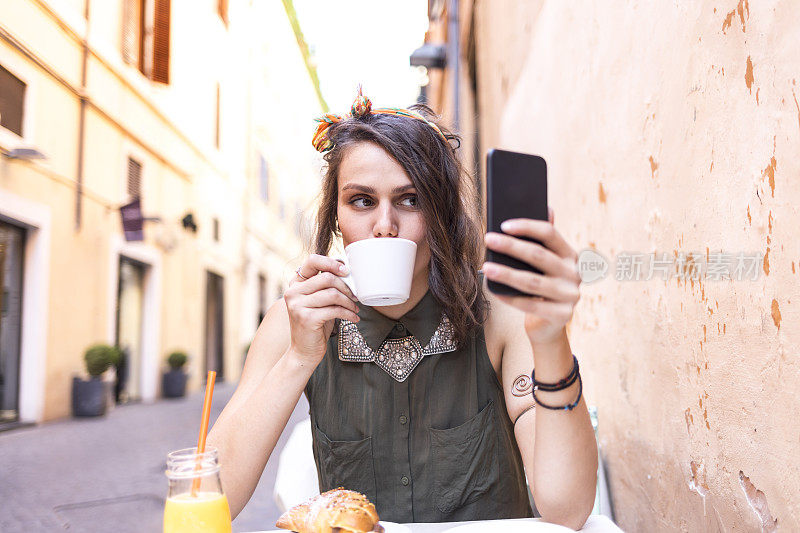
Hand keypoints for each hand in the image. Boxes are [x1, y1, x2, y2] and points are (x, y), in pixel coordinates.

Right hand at [284, 255, 359, 364]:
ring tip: (354, 309)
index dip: (331, 262)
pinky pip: (335, 310)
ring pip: (332, 294)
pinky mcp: (306, 318)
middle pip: (327, 277)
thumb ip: (325, 286)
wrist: (304, 352)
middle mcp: (293, 292)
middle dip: (346, 287)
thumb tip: (347, 271)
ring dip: (349, 302)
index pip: (312, 261)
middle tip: (355, 296)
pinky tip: (354, 318)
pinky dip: (348, 314)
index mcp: (295, 284)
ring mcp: (297, 305)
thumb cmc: (315, 324)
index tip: (346, 271)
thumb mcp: (319, 302)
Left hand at [483, 207, 580, 344]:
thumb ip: (545, 240)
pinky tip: (494, 290)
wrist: (548, 325)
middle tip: (488, 239)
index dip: (526, 227)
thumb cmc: (542, 287)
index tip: (503, 225)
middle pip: (538, 255)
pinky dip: (509, 297)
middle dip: (510, 246)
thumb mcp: (545, 263)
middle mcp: (575, 273)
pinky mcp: (562, 315)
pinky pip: (530, 305)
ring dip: (505, 273)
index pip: (550, 234)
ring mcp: (570, 295)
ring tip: (486, 267)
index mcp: (571, 255)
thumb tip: (548, 207)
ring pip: (531, 281)